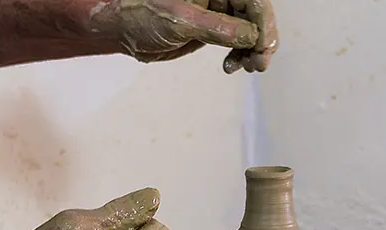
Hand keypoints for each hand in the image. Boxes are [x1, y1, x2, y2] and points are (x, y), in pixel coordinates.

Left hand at [90, 0, 277, 72]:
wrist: (122, 29)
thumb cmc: (142, 14)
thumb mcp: (182, 21)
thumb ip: (218, 28)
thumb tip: (250, 36)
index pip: (251, 0)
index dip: (263, 22)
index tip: (264, 46)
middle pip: (254, 14)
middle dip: (260, 39)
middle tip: (259, 64)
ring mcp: (216, 11)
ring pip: (247, 29)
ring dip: (251, 50)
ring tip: (246, 67)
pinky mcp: (211, 28)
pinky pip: (234, 40)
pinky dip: (238, 54)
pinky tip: (231, 66)